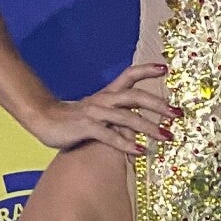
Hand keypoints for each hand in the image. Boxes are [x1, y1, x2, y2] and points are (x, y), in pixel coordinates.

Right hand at [30, 62, 176, 157]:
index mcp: (107, 94)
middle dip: (159, 105)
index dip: (146, 70)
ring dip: (149, 127)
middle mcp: (103, 99)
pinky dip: (125, 144)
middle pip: (135, 97)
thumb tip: (139, 123)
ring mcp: (94, 113)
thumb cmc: (72, 120)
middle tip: (178, 114)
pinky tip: (140, 151)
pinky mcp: (85, 127)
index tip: (165, 68)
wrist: (42, 120)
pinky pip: (109, 135)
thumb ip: (116, 115)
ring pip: (126, 117)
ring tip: (167, 137)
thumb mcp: (97, 113)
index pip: (129, 75)